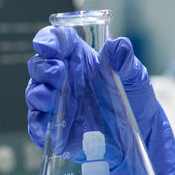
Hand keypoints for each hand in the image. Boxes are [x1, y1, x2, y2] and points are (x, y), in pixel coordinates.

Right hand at [26, 27, 174, 174]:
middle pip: (40, 65)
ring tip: (52, 97)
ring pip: (35, 93)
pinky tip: (48, 123)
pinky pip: (37, 124)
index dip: (48, 40)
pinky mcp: (55, 128)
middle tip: (59, 73)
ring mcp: (56, 103)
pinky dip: (39, 122)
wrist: (140, 133)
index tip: (48, 46)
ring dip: (39, 94)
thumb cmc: (134, 97)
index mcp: (78, 58)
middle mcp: (62, 78)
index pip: (56, 41)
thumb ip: (125, 61)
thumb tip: (119, 45)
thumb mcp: (134, 77)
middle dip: (43, 67)